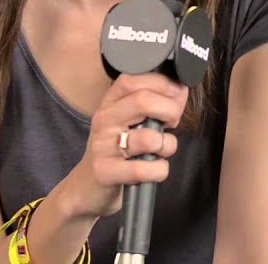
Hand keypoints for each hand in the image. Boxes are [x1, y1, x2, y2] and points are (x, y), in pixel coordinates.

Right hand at [59, 73, 188, 218]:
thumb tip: (181, 89)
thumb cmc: (117, 149)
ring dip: (167, 146)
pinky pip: (145, 169)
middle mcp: (104, 120)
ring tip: (160, 151)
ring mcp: (103, 147)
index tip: (177, 95)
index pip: (133, 80)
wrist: (87, 186)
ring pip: (150, 139)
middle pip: (143, 101)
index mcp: (110, 103)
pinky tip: (153, 169)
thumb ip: (152, 103)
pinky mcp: (106, 172)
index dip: (162, 84)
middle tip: (172, 122)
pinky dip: (159, 170)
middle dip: (170, 110)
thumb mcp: (129, 121)